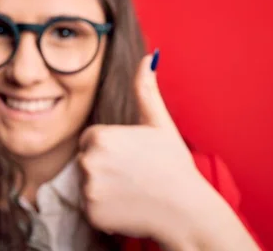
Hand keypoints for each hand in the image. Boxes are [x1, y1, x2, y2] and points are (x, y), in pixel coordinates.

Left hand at [78, 51, 221, 248]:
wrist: (185, 211)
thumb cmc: (174, 165)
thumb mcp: (159, 124)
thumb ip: (146, 90)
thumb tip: (148, 57)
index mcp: (102, 137)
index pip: (91, 139)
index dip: (111, 147)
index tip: (131, 156)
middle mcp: (90, 162)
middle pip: (87, 161)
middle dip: (105, 167)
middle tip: (133, 174)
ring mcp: (90, 190)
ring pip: (88, 184)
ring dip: (104, 188)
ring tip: (132, 190)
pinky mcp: (92, 214)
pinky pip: (91, 208)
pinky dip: (105, 210)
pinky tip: (128, 206)